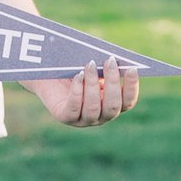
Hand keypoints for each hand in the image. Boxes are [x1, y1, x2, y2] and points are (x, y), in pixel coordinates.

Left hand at [25, 56, 139, 126]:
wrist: (48, 73)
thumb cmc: (76, 67)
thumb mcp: (94, 66)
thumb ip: (106, 66)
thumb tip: (118, 60)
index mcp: (111, 104)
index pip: (127, 102)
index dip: (131, 87)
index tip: (133, 68)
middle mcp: (100, 116)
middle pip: (113, 107)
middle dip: (113, 83)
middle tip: (110, 61)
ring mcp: (83, 120)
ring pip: (93, 107)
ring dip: (93, 85)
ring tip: (90, 64)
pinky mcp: (66, 117)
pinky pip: (74, 108)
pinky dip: (77, 91)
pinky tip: (78, 75)